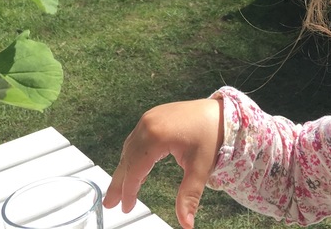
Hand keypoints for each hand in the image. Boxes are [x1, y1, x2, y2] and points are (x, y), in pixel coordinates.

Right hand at [103, 98, 223, 228]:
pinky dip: (131, 156)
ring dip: (123, 169)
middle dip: (118, 182)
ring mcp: (148, 118)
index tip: (125, 207)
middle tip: (109, 203)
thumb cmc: (211, 135)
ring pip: (129, 148)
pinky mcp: (152, 117)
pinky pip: (135, 139)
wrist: (220, 112)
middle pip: (127, 158)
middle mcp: (147, 124)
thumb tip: (187, 224)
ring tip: (117, 190)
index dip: (129, 190)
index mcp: (157, 136)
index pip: (136, 168)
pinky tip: (132, 169)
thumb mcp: (201, 168)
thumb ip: (189, 196)